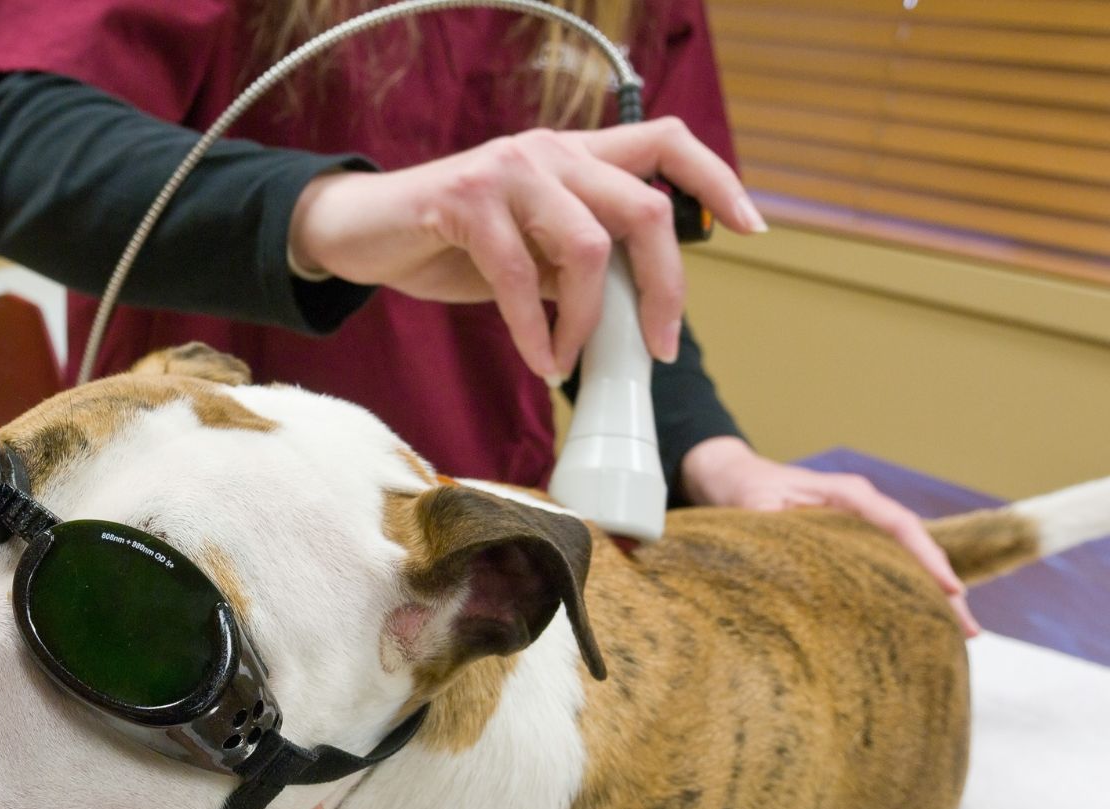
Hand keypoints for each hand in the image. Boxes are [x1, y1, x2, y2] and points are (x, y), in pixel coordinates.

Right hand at [289, 117, 767, 381]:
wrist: (360, 231)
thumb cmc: (447, 244)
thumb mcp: (526, 255)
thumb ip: (577, 268)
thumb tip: (633, 314)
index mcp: (575, 155)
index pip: (668, 143)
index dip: (719, 181)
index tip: (752, 231)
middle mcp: (552, 150)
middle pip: (646, 209)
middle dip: (665, 289)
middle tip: (658, 347)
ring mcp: (510, 170)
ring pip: (588, 248)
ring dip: (588, 323)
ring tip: (568, 361)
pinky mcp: (466, 200)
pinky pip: (521, 277)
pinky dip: (535, 331)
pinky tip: (536, 359)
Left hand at [681, 436, 979, 636]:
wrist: (730, 476)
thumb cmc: (743, 489)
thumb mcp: (754, 505)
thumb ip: (776, 527)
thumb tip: (792, 564)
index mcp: (848, 496)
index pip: (900, 526)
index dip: (927, 559)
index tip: (950, 591)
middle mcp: (861, 509)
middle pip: (914, 547)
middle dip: (943, 587)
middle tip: (969, 631)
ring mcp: (858, 525)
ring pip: (904, 559)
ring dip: (929, 593)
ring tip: (958, 635)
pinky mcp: (850, 542)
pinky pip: (885, 565)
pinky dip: (903, 590)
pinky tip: (917, 620)